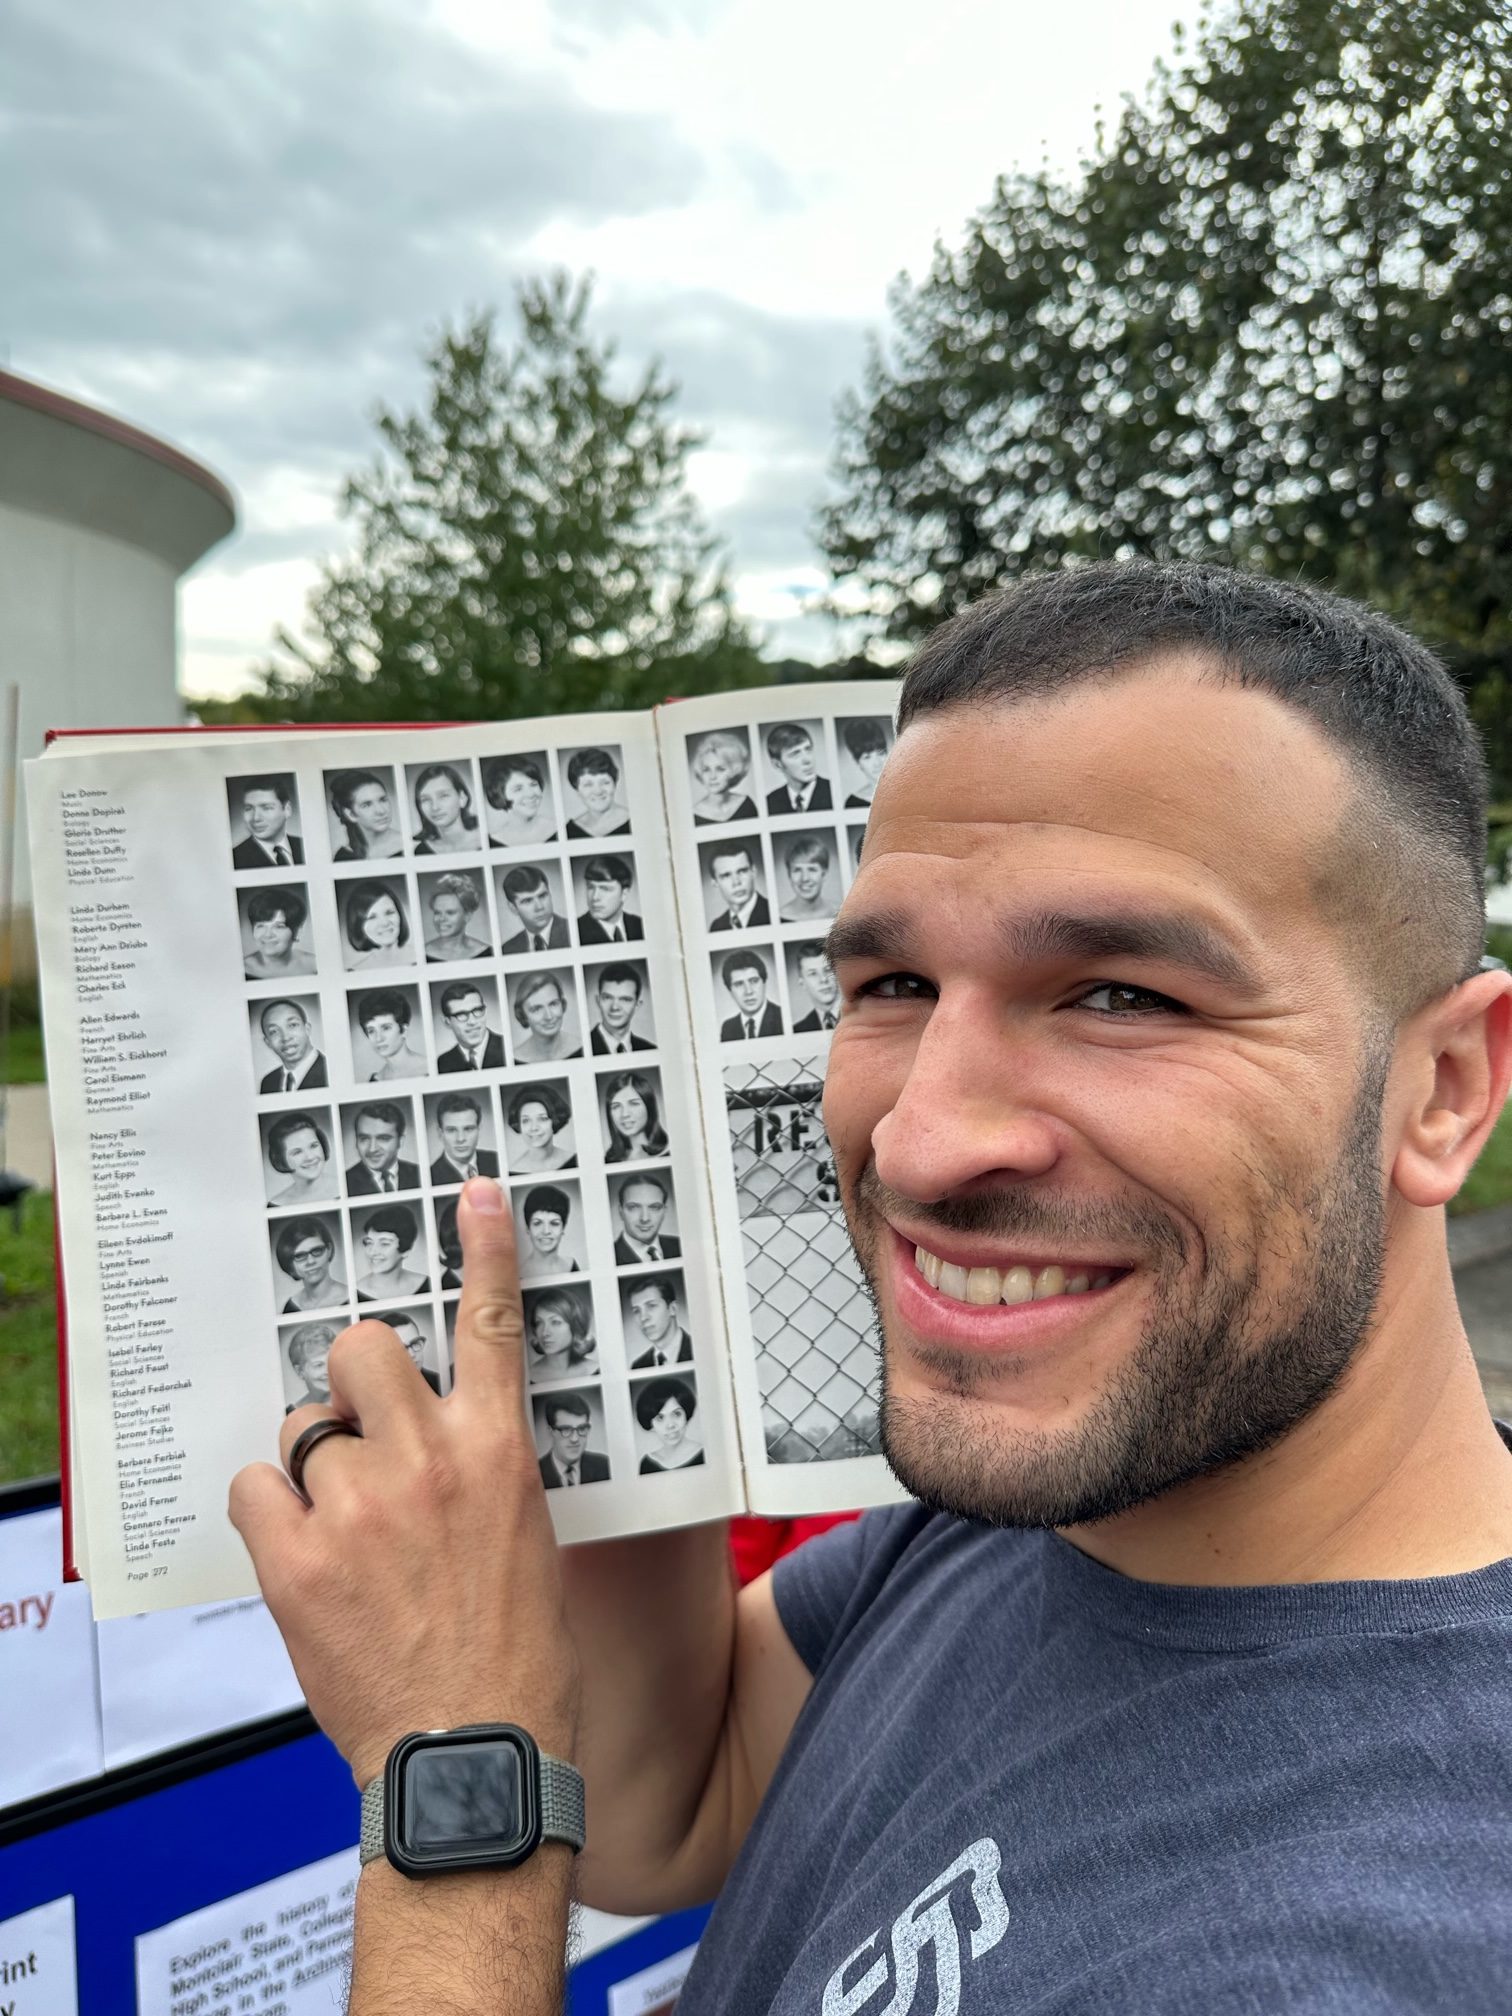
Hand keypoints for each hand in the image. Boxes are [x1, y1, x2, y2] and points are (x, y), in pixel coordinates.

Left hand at [230, 1180, 578, 1785]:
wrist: (479, 1755)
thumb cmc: (520, 1659)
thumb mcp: (530, 1542)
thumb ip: (482, 1473)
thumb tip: (437, 1443)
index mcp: (499, 1454)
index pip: (492, 1328)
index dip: (485, 1251)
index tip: (474, 1196)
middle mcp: (429, 1462)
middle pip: (362, 1352)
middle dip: (353, 1379)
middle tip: (359, 1430)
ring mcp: (359, 1507)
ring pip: (304, 1426)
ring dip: (314, 1464)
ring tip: (339, 1529)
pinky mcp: (299, 1561)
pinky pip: (256, 1489)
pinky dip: (270, 1514)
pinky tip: (298, 1554)